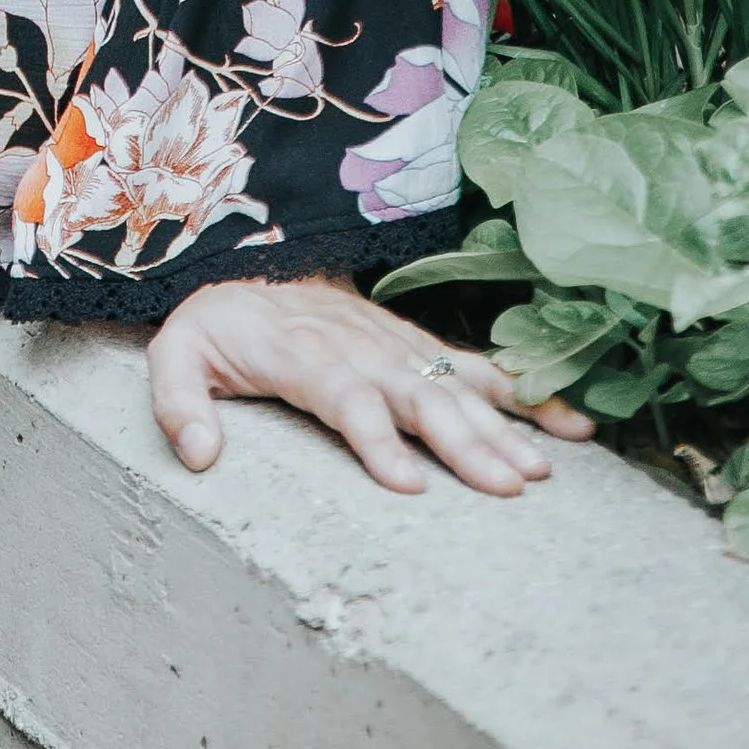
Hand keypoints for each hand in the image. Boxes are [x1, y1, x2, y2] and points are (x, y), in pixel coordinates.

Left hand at [145, 272, 595, 498]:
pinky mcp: (417, 346)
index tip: (409, 484)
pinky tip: (571, 426)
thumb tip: (199, 456)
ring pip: (452, 384)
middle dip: (461, 441)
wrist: (250, 260)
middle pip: (414, 394)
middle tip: (505, 488)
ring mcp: (394, 342)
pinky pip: (475, 368)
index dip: (377, 437)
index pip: (344, 395)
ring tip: (538, 471)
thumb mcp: (177, 353)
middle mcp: (357, 344)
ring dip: (498, 426)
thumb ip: (178, 402)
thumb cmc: (217, 322)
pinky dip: (526, 393)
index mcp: (300, 349)